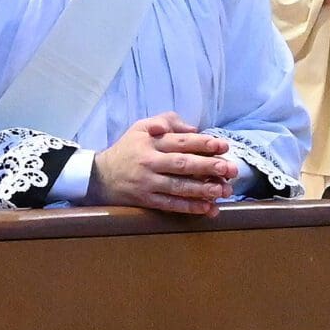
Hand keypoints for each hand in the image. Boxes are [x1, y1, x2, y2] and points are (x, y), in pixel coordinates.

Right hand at [87, 113, 239, 215]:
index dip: (203, 143)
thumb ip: (167, 122)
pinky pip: (170, 204)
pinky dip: (189, 207)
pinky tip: (207, 208)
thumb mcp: (140, 127)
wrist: (99, 176)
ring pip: (179, 186)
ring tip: (223, 190)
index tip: (223, 146)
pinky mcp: (146, 200)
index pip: (181, 142)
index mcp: (151, 142)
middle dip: (209, 166)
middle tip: (230, 169)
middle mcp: (149, 161)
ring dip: (203, 189)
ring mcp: (148, 183)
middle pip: (183, 164)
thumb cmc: (128, 149)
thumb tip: (193, 128)